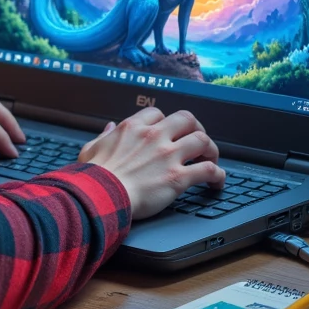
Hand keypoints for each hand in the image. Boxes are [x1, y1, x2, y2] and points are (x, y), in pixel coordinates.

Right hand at [78, 106, 223, 219]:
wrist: (100, 195)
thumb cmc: (93, 177)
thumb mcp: (91, 149)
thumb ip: (103, 136)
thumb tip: (109, 127)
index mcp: (133, 128)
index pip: (158, 113)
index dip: (167, 122)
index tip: (169, 133)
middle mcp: (154, 136)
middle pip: (187, 119)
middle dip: (196, 129)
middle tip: (197, 142)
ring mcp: (168, 155)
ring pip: (203, 141)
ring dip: (211, 150)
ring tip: (211, 160)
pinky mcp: (178, 177)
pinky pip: (208, 170)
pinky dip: (217, 175)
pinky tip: (217, 182)